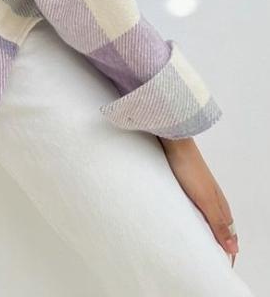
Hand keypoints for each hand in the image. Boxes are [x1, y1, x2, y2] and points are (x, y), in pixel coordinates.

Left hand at [157, 136, 238, 266]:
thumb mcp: (204, 200)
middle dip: (217, 242)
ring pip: (206, 215)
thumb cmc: (189, 169)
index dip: (228, 249)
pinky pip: (193, 205)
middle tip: (209, 259)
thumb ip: (218, 224)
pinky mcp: (186, 183)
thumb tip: (234, 249)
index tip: (223, 265)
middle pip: (220, 225)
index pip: (230, 233)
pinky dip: (192, 216)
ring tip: (196, 243)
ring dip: (204, 229)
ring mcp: (200, 190)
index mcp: (220, 205)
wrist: (174, 143)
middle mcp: (213, 198)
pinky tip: (183, 219)